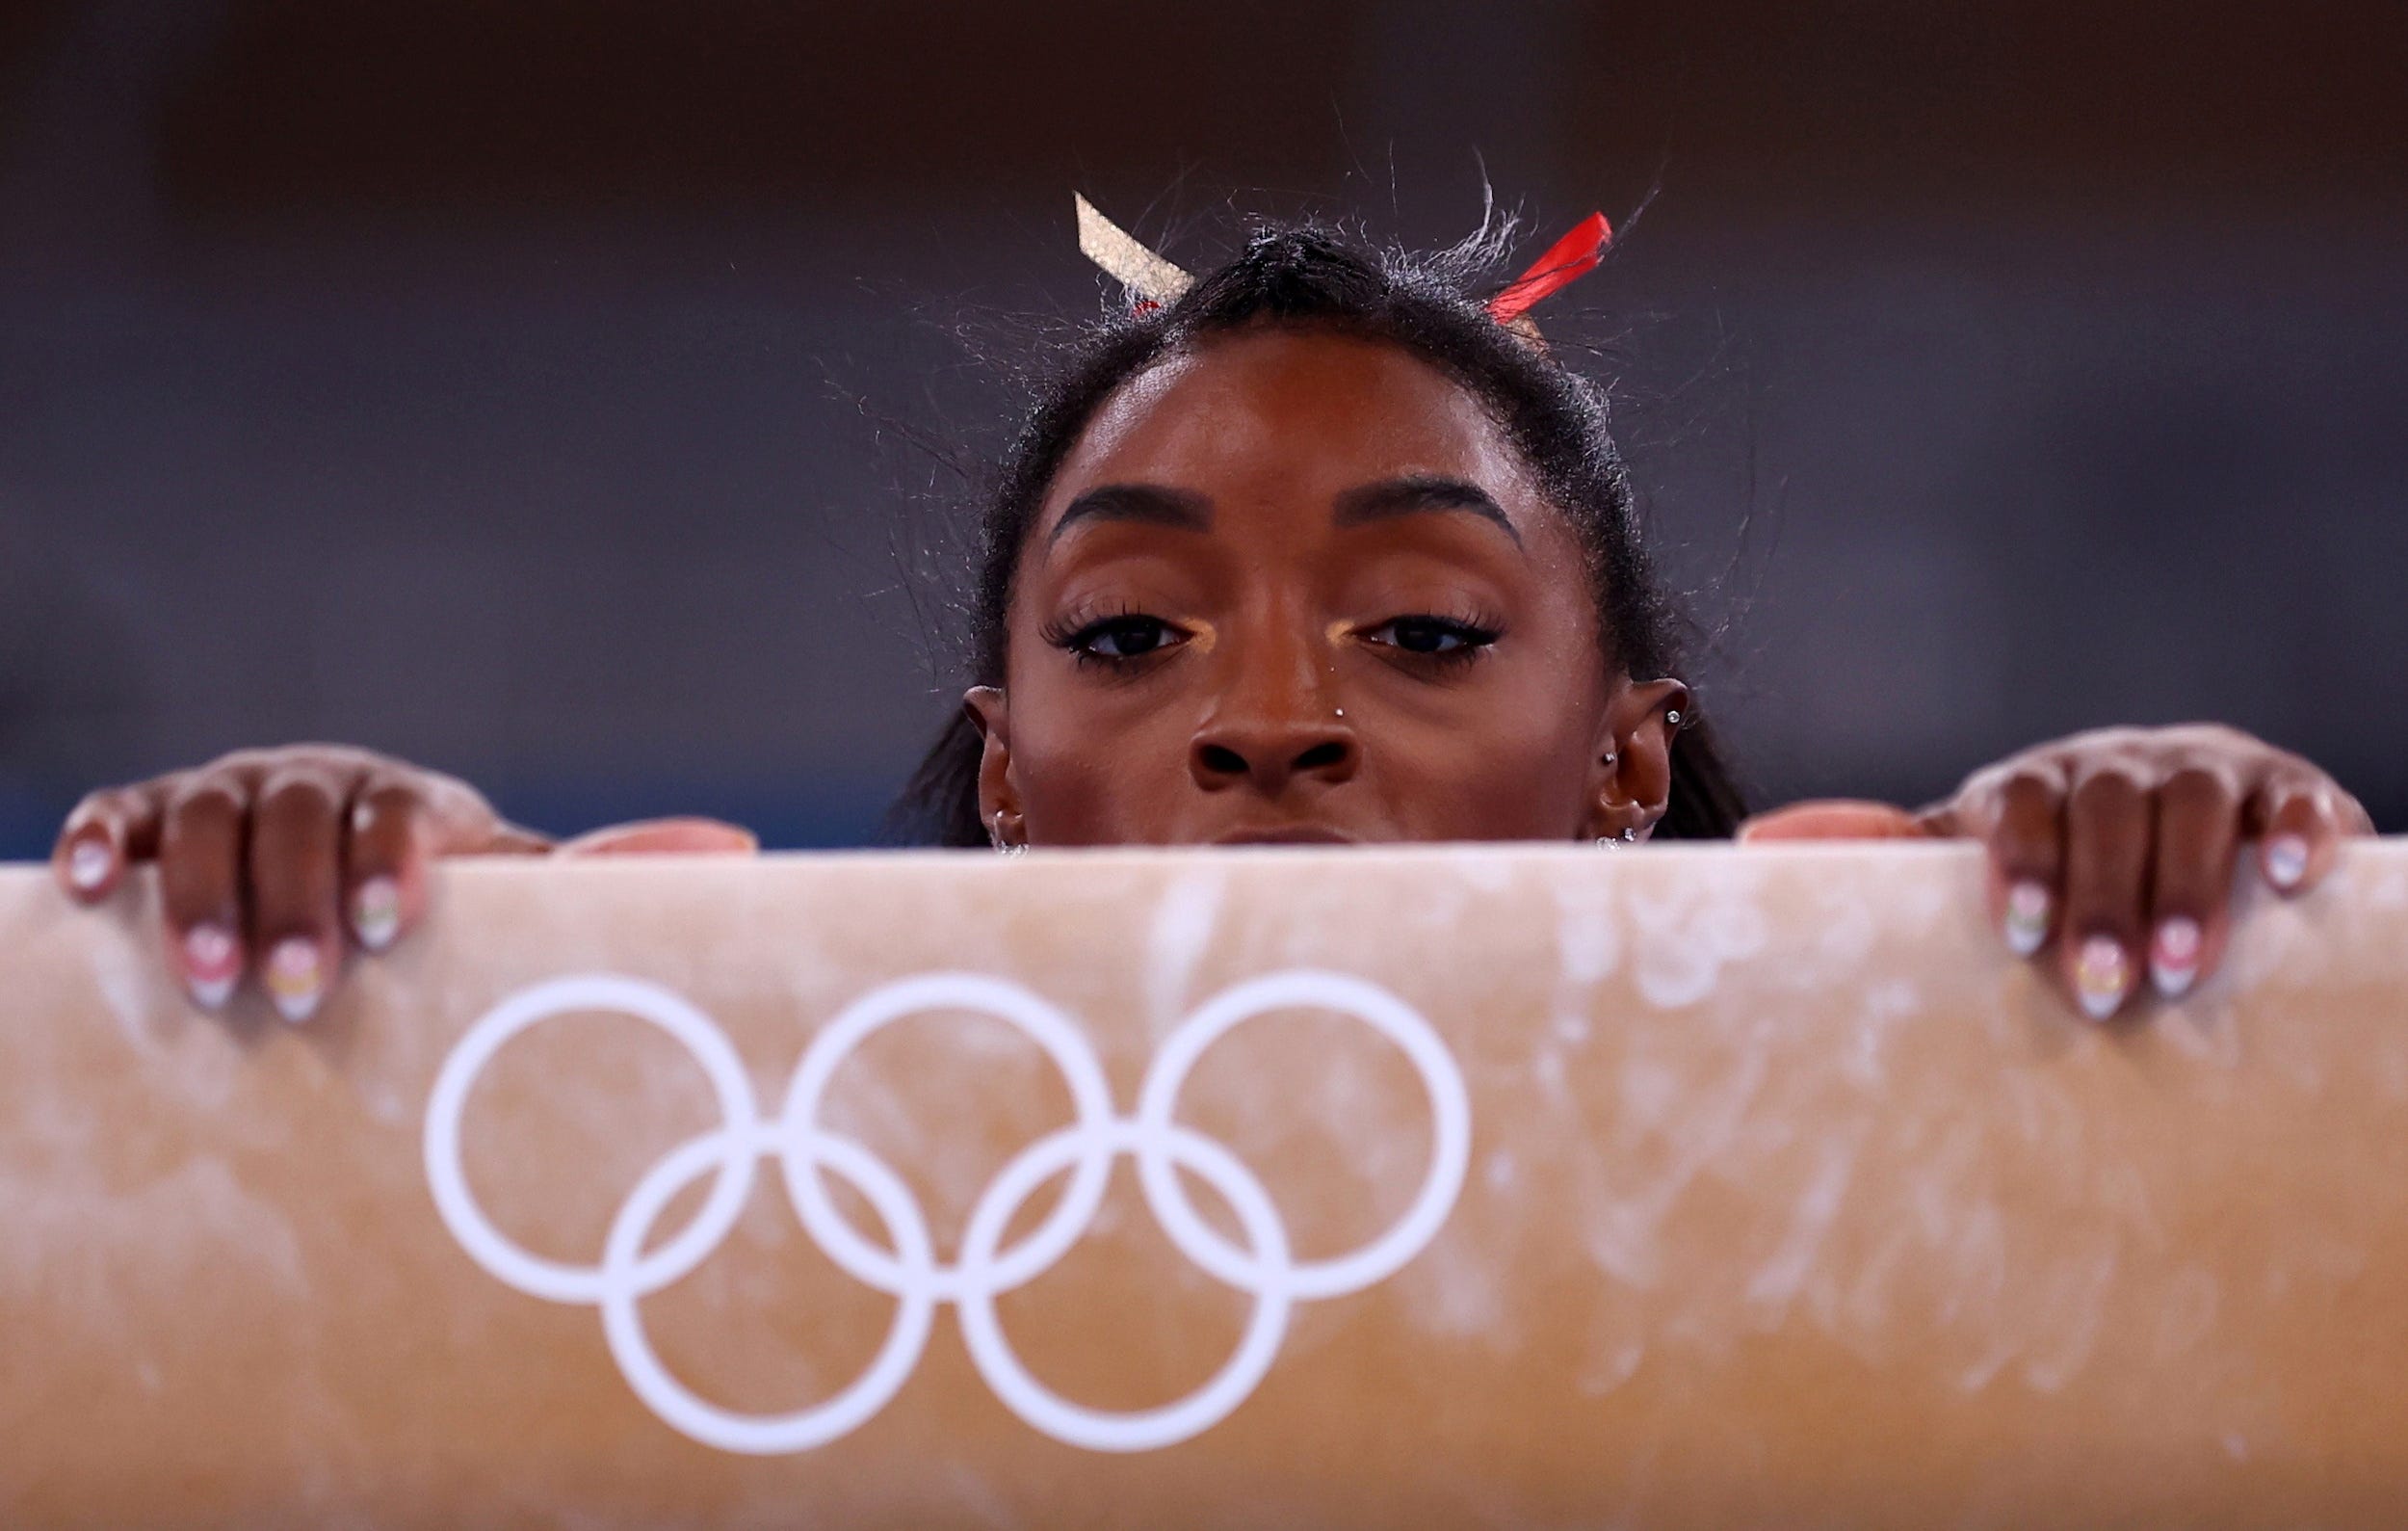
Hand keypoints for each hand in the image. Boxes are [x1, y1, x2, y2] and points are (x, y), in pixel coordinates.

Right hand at [52, 744, 756, 1020]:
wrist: (341, 872)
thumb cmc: (437, 894)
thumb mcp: (509, 882)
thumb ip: (602, 872)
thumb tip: (739, 847)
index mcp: (407, 798)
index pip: (397, 808)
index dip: (390, 857)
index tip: (394, 924)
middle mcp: (316, 781)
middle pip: (297, 815)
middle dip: (294, 899)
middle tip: (295, 989)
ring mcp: (230, 793)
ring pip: (205, 820)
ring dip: (200, 894)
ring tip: (207, 980)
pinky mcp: (150, 818)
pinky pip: (116, 817)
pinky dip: (97, 844)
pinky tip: (85, 889)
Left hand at [1738, 724, 2373, 1019]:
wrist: (2179, 814)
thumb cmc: (2055, 854)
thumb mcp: (1973, 848)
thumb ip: (1883, 847)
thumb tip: (1754, 842)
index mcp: (2033, 784)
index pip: (2019, 803)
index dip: (2019, 860)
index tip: (2019, 931)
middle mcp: (2113, 764)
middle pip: (2105, 808)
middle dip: (2103, 896)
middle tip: (2103, 987)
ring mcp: (2201, 770)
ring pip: (2193, 807)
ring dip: (2188, 885)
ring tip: (2182, 969)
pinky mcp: (2284, 787)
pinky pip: (2294, 799)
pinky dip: (2295, 832)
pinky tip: (2293, 880)